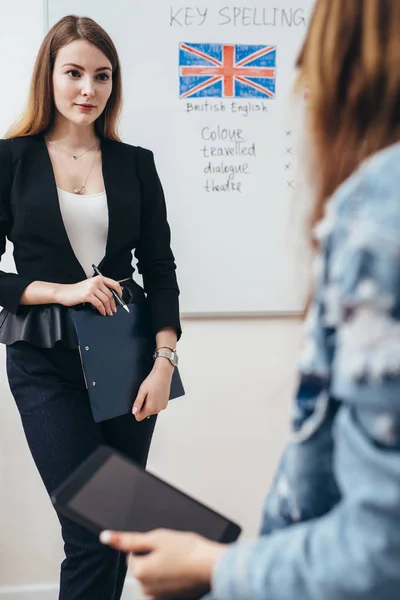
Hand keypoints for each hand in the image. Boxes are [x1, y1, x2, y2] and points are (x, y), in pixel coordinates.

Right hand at [54, 276, 122, 315]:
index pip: (114, 284)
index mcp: (98, 278)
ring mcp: (92, 288)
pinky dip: (102, 309)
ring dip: (108, 308)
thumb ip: (100, 288)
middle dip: (113, 304)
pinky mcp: (87, 295)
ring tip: (108, 313)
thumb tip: (112, 297)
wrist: (64, 292)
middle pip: (110, 294)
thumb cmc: (76, 290)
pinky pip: (99, 304)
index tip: (120, 299)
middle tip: (114, 310)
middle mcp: (96, 282)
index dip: (120, 292)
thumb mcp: (90, 286)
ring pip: (106, 300)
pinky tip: (102, 312)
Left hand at [100, 529, 226, 598]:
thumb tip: (107, 537)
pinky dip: (169, 577)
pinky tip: (181, 570)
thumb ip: (128, 539)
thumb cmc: (188, 550)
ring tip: (179, 560)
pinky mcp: (169, 598)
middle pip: (142, 565)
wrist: (212, 566)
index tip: (162, 545)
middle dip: (154, 556)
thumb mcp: (156, 537)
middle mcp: (146, 588)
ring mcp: (158, 596)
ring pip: (153, 574)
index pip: (133, 553)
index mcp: (139, 571)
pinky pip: (162, 584)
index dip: (148, 545)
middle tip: (172, 551)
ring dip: (162, 566)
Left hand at [132, 359, 173, 420]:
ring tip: (150, 394)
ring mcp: (162, 407)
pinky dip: (154, 403)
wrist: (163, 373)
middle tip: (144, 396)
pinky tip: (154, 394)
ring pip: (151, 411)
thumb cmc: (153, 380)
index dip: (136, 411)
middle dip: (142, 407)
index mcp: (151, 407)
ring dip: (148, 405)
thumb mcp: (142, 391)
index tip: (137, 403)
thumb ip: (138, 403)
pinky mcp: (165, 403)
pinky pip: (156, 407)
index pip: (139, 417)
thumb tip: (133, 412)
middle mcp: (158, 409)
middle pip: (145, 414)